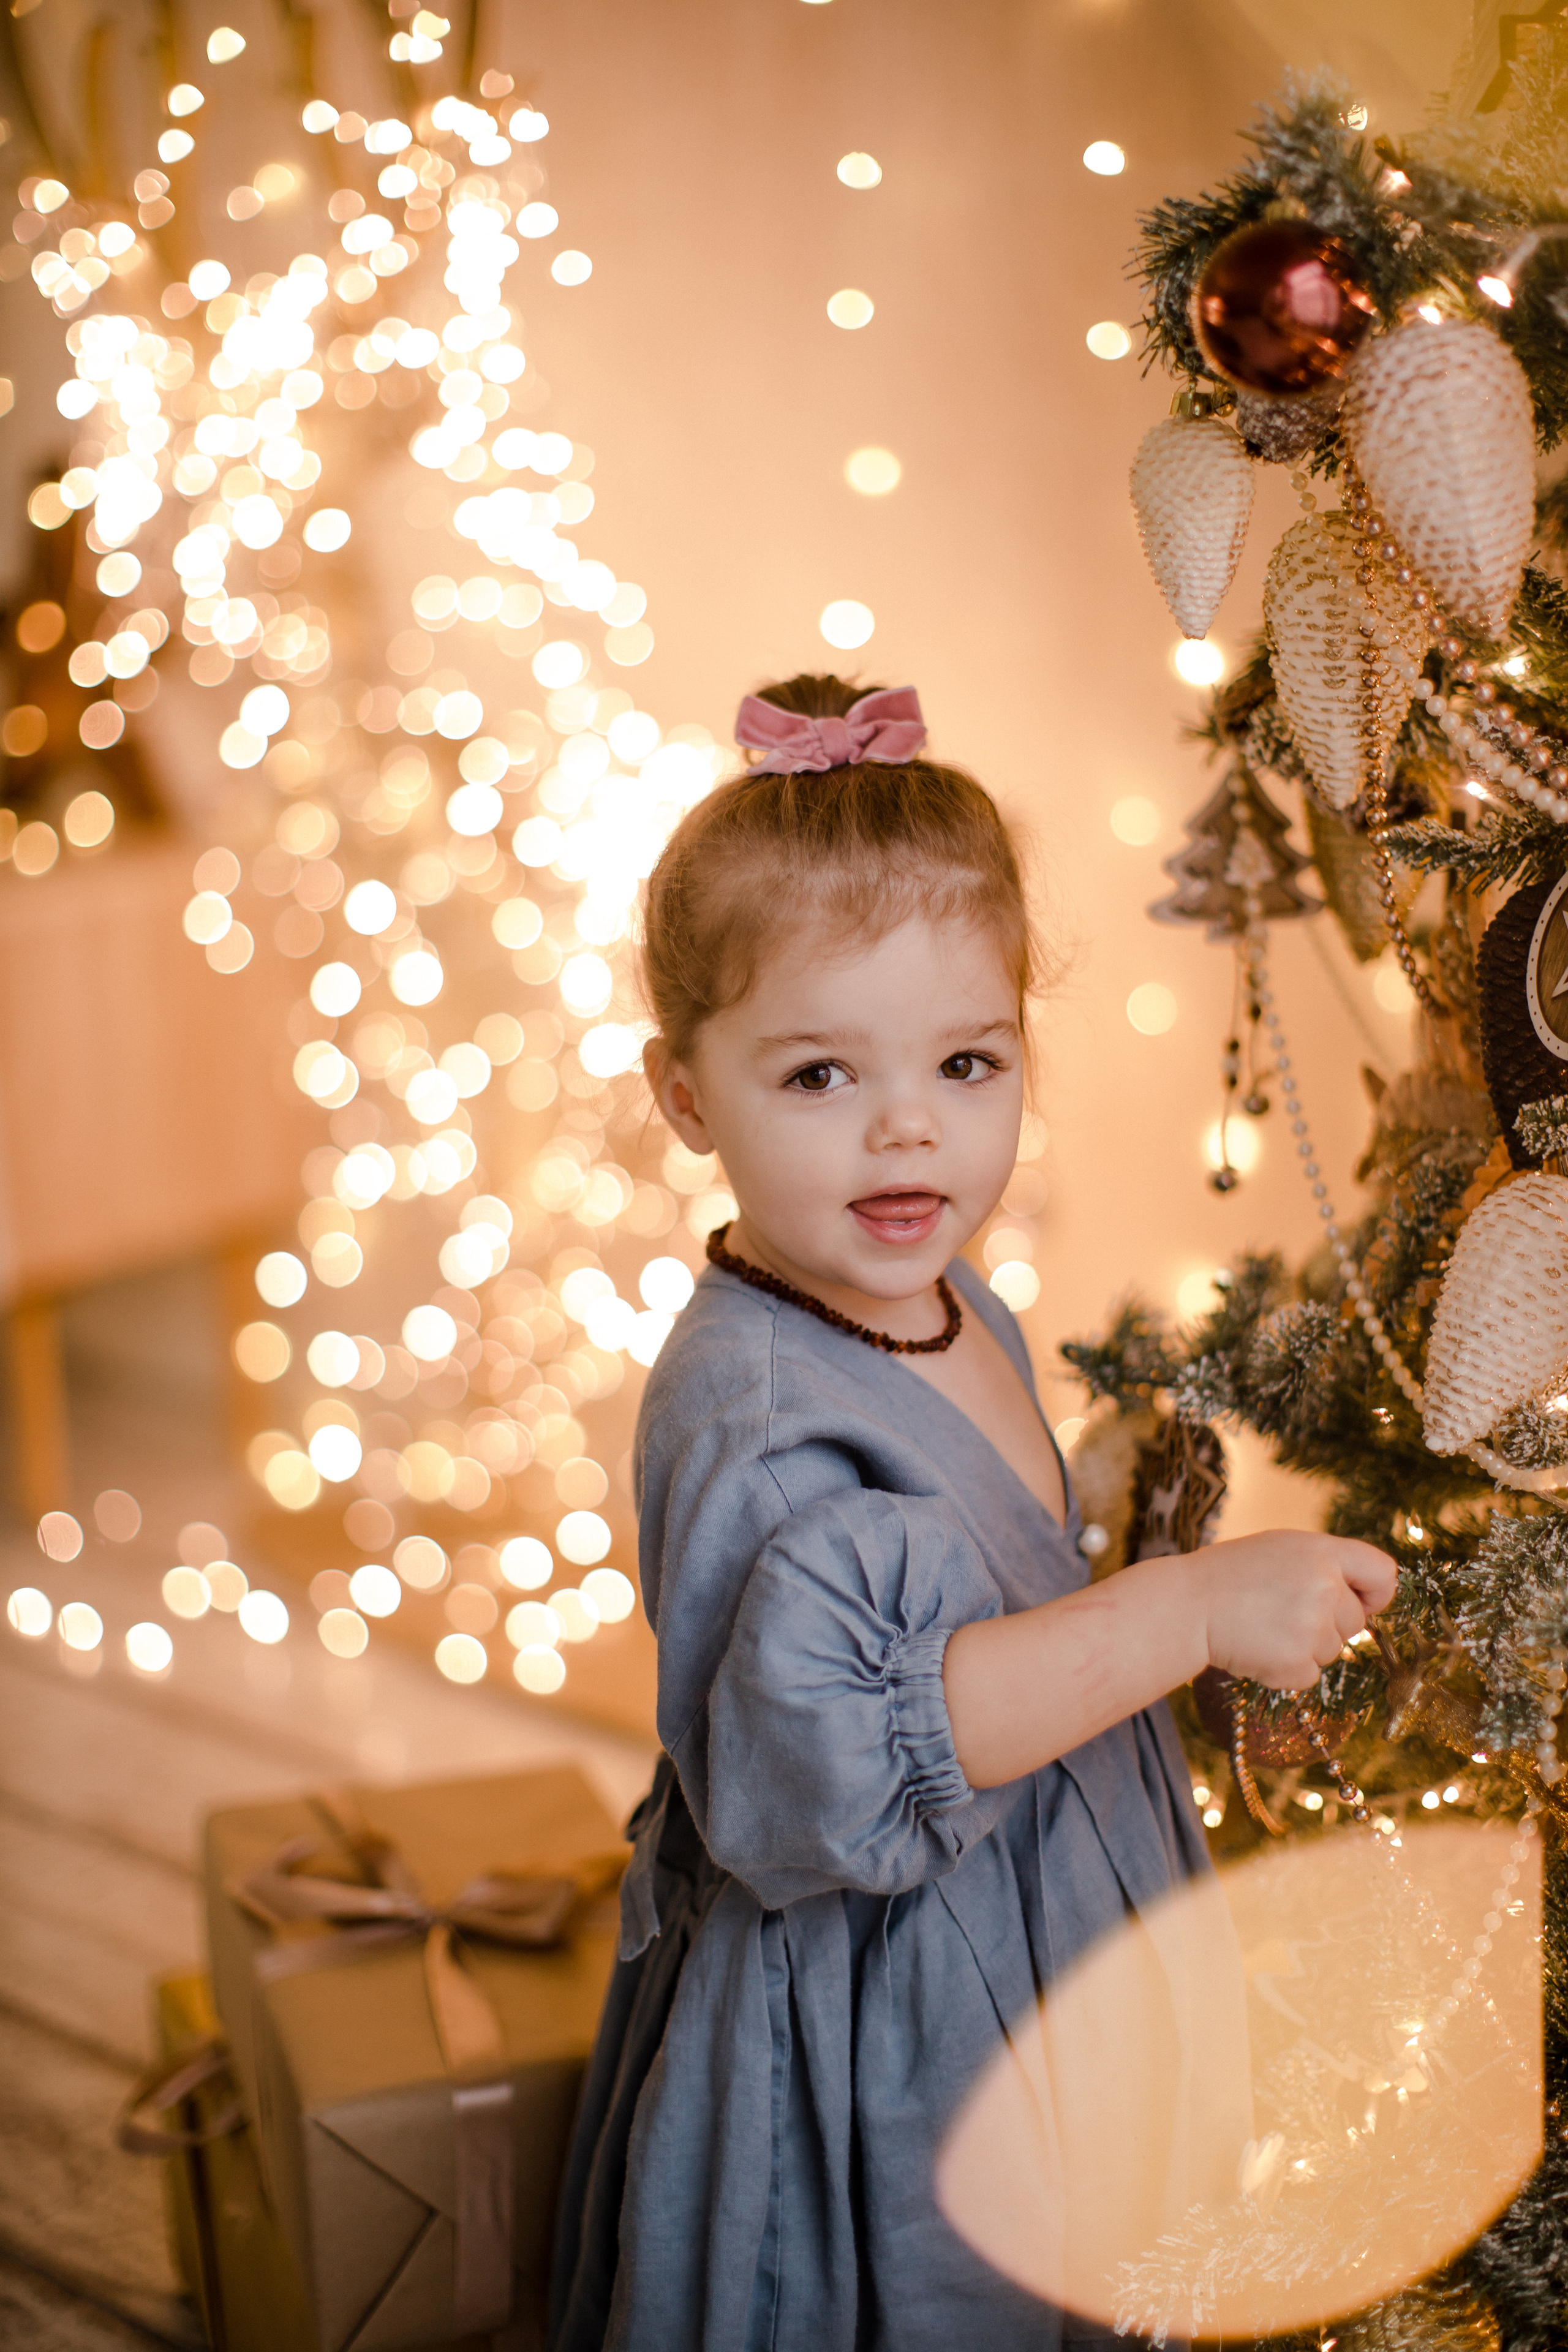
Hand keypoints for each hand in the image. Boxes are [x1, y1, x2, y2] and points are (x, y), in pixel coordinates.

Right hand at [1192, 1530, 1397, 1690]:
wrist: (1186, 1606)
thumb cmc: (1229, 1574)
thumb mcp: (1281, 1549)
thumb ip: (1324, 1565)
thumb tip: (1362, 1598)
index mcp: (1323, 1552)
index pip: (1383, 1573)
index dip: (1376, 1593)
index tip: (1362, 1602)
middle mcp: (1326, 1588)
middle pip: (1355, 1621)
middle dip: (1327, 1623)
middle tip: (1280, 1612)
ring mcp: (1313, 1628)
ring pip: (1332, 1650)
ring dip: (1303, 1647)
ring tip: (1262, 1627)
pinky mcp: (1297, 1664)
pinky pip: (1310, 1675)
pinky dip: (1287, 1669)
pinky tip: (1257, 1648)